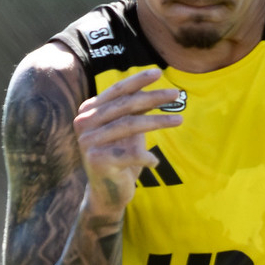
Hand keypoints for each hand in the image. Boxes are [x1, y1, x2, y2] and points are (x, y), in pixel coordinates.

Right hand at [74, 68, 181, 219]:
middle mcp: (84, 123)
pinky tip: (154, 162)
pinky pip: (131, 153)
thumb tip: (155, 85)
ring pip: (130, 125)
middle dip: (153, 97)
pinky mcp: (97, 160)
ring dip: (158, 121)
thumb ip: (134, 109)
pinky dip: (146, 157)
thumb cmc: (120, 156)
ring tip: (180, 120)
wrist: (107, 193)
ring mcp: (88, 141)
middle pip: (125, 104)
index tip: (159, 72)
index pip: (116, 90)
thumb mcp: (127, 128)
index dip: (137, 80)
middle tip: (176, 93)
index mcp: (88, 111)